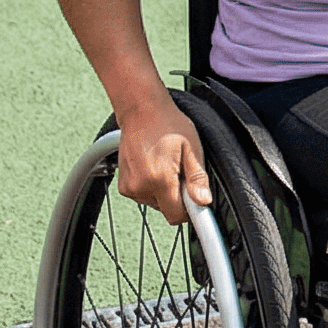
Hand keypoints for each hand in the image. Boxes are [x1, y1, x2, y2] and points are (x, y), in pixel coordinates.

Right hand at [116, 94, 212, 226]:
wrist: (141, 111)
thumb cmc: (168, 125)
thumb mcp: (192, 148)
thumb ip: (197, 179)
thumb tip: (203, 202)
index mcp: (159, 179)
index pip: (176, 215)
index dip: (191, 211)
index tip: (198, 202)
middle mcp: (140, 187)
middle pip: (167, 209)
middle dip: (178, 195)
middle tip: (181, 170)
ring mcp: (129, 188)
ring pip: (157, 202)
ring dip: (166, 190)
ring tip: (167, 164)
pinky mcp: (123, 186)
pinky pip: (145, 195)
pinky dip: (153, 186)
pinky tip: (155, 166)